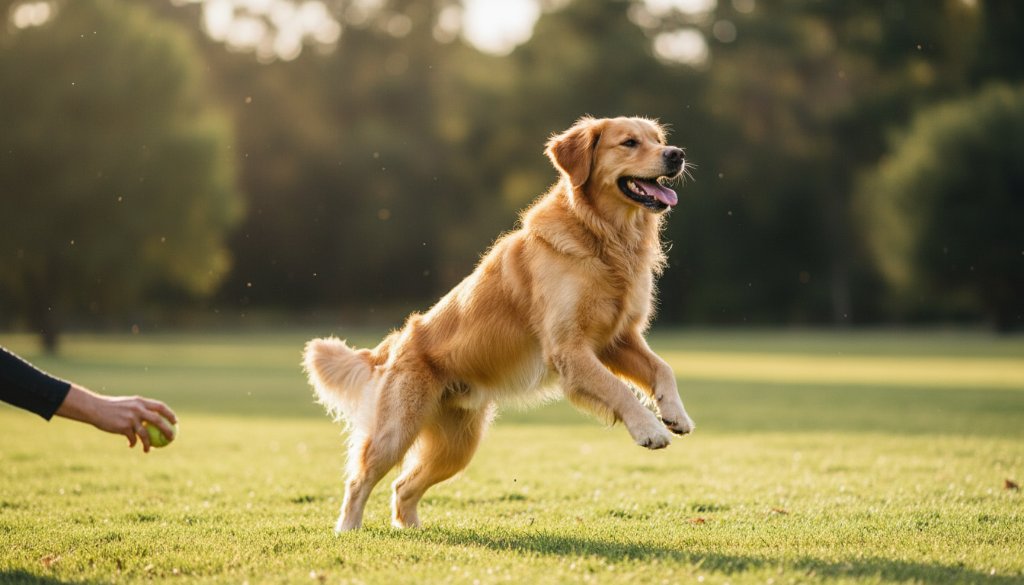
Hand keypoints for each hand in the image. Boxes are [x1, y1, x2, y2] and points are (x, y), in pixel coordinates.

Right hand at [55, 384, 177, 451]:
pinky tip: (131, 445)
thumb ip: (140, 409)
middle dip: (167, 430)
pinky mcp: (123, 427)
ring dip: (148, 444)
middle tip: (171, 438)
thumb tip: (153, 418)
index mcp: (140, 402)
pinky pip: (132, 439)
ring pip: (146, 434)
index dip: (169, 414)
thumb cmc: (112, 407)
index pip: (160, 406)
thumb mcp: (128, 404)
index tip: (175, 422)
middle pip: (158, 421)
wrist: (95, 409)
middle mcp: (138, 409)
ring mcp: (131, 418)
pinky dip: (133, 443)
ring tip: (148, 450)